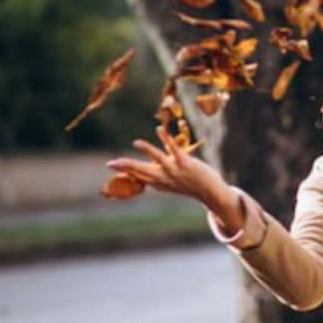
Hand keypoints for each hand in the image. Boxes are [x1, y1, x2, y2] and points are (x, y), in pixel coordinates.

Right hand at [106, 126, 239, 225]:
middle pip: (142, 171)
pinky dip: (166, 139)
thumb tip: (147, 181)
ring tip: (136, 142)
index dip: (125, 170)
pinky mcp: (186, 163)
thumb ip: (158, 180)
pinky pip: (174, 149)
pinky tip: (159, 130)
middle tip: (111, 162)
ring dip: (147, 150)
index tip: (111, 165)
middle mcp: (165, 178)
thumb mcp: (171, 185)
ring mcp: (175, 170)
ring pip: (158, 159)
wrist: (211, 192)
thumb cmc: (190, 186)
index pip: (138, 177)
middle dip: (126, 166)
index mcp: (159, 182)